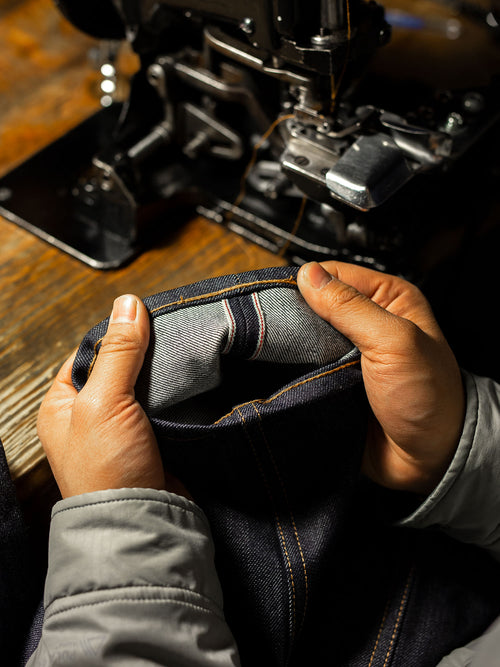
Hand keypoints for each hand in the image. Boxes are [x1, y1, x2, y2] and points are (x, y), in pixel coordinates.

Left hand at [38, 294, 188, 498]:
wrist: (142, 522)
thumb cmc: (106, 470)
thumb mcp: (104, 401)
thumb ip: (118, 352)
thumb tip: (128, 303)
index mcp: (63, 404)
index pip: (89, 352)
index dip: (117, 334)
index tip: (145, 319)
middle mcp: (90, 416)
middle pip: (120, 367)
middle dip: (145, 353)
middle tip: (171, 335)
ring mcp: (123, 430)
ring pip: (146, 386)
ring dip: (164, 375)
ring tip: (185, 355)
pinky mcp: (153, 440)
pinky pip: (165, 406)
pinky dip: (177, 395)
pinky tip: (191, 384)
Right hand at [297, 261, 464, 494]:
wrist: (428, 460)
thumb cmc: (429, 398)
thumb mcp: (395, 342)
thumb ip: (351, 307)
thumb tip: (309, 275)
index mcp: (387, 299)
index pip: (333, 275)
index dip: (304, 284)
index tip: (278, 299)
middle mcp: (366, 322)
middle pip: (314, 306)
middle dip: (293, 318)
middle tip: (271, 331)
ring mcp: (347, 354)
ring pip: (304, 339)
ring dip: (291, 349)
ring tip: (274, 355)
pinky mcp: (333, 380)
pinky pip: (303, 369)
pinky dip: (292, 372)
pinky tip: (282, 375)